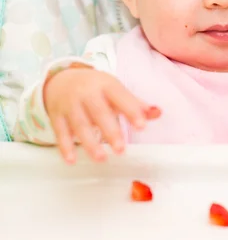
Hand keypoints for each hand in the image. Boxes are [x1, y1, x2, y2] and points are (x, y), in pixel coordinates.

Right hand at [43, 67, 159, 163]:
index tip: (142, 126)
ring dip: (90, 142)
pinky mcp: (57, 115)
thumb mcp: (114, 90)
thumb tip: (158, 113)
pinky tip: (71, 160)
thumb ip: (135, 104)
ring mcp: (70, 104)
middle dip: (110, 131)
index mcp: (106, 85)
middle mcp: (87, 93)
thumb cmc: (95, 88)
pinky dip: (65, 146)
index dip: (131, 110)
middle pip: (99, 112)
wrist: (61, 79)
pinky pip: (60, 131)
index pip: (120, 96)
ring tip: (101, 158)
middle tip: (121, 150)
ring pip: (80, 124)